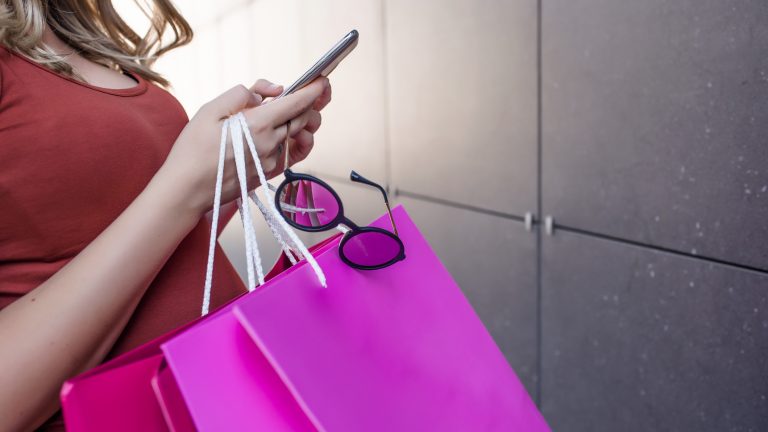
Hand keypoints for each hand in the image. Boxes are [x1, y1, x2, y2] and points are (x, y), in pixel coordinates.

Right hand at [157, 77, 331, 215]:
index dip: (312, 90)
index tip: (322, 81)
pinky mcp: (268, 173)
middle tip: (313, 91)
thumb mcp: (211, 109)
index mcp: (258, 124)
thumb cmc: (193, 150)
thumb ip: (242, 94)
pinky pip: (290, 153)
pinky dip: (293, 140)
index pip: (296, 103)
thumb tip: (269, 91)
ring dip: (300, 121)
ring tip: (294, 111)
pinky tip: (289, 134)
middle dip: (310, 103)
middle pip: (302, 118)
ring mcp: (271, 160)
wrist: (187, 189)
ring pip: (296, 135)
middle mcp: (270, 143)